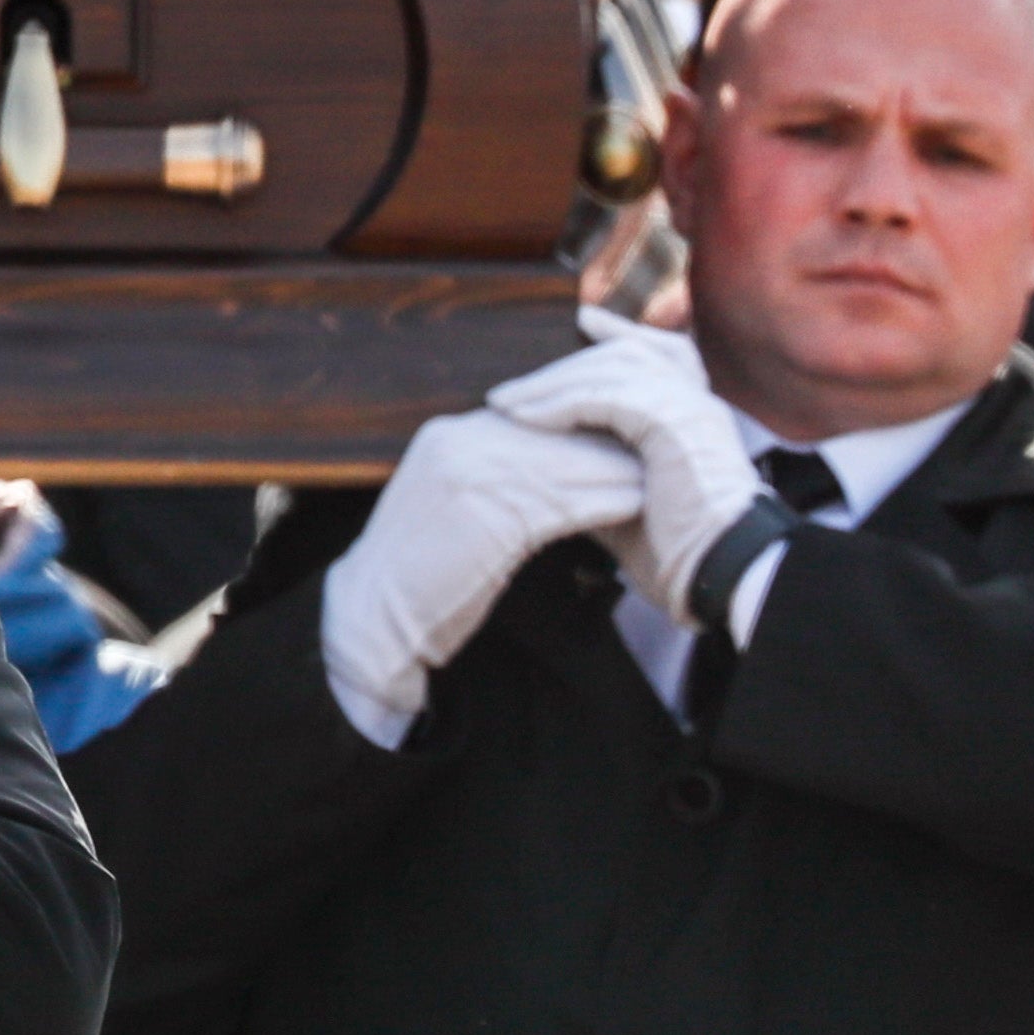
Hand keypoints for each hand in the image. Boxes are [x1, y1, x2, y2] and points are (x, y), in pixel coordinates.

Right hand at [317, 407, 644, 736]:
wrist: (370, 622)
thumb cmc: (421, 577)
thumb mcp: (456, 507)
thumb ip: (501, 475)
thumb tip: (568, 459)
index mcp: (449, 436)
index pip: (537, 412)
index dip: (587, 423)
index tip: (629, 438)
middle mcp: (457, 442)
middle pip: (558, 427)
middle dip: (613, 438)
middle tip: (663, 450)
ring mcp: (469, 473)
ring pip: (568, 459)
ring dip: (620, 469)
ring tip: (660, 481)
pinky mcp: (487, 513)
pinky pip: (563, 497)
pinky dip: (605, 499)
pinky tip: (635, 507)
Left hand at [484, 309, 765, 621]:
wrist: (718, 574)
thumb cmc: (677, 550)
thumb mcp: (627, 501)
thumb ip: (597, 471)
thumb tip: (547, 467)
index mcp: (695, 414)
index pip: (662, 351)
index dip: (623, 332)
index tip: (585, 321)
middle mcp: (698, 401)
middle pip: (628, 354)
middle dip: (564, 366)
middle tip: (508, 390)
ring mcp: (691, 407)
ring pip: (614, 368)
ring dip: (552, 384)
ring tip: (504, 405)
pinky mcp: (677, 423)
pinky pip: (609, 397)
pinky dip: (564, 404)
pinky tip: (528, 419)